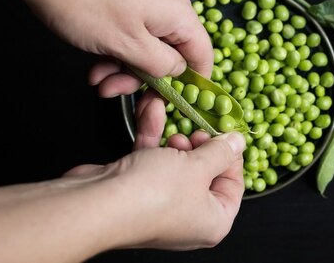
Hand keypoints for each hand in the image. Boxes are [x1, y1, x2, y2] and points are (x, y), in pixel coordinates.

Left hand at [0, 0, 212, 146]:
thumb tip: (177, 72)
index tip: (171, 102)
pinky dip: (116, 52)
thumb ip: (162, 66)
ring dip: (124, 69)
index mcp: (179, 15)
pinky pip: (132, 35)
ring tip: (98, 80)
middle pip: (171, 54)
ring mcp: (147, 2)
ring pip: (147, 47)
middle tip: (116, 91)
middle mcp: (169, 6)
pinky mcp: (126, 1)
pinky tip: (95, 65)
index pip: (202, 55)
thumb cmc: (89, 6)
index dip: (192, 83)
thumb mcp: (130, 46)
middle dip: (144, 79)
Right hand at [64, 131, 245, 250]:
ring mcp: (161, 205)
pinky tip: (152, 112)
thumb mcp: (198, 166)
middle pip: (204, 173)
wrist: (96, 203)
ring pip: (176, 164)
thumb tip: (237, 142)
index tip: (225, 133)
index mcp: (213, 221)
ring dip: (174, 138)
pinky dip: (152, 137)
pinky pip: (152, 161)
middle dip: (199, 146)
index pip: (233, 185)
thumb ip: (220, 151)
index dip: (230, 156)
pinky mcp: (136, 190)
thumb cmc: (154, 193)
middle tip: (197, 131)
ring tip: (175, 128)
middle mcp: (189, 218)